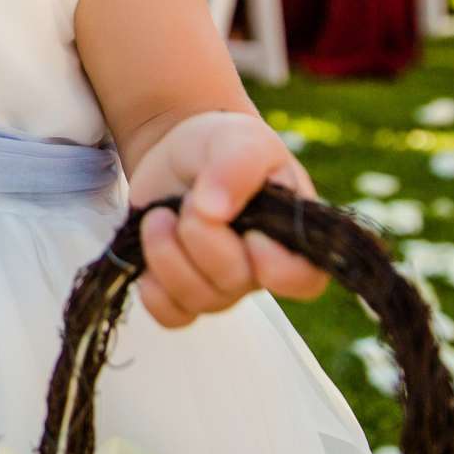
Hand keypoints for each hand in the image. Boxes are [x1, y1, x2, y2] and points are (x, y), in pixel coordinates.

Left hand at [127, 112, 327, 327]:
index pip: (304, 280)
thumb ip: (238, 165)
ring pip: (197, 300)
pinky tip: (149, 249)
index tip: (251, 234)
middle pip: (234, 282)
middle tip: (189, 201)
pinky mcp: (180, 291)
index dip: (278, 269)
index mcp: (288, 233)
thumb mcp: (239, 138)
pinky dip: (152, 288)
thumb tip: (215, 210)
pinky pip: (170, 315)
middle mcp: (257, 268)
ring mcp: (218, 285)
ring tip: (158, 215)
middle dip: (202, 238)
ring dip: (166, 254)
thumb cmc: (223, 145)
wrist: (180, 153)